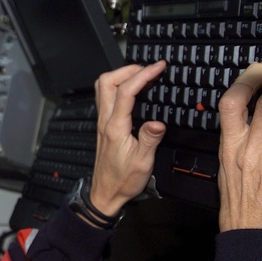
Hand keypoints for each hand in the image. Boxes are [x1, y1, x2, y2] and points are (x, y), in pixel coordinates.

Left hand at [89, 61, 167, 215]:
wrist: (105, 193)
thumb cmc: (123, 180)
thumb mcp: (142, 163)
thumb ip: (149, 140)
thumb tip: (158, 122)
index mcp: (115, 127)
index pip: (126, 91)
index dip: (143, 75)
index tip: (159, 67)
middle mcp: (105, 121)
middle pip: (107, 82)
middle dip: (128, 69)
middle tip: (149, 68)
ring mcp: (102, 122)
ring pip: (103, 88)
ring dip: (120, 75)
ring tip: (141, 74)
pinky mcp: (104, 126)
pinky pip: (106, 98)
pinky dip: (118, 86)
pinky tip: (132, 90)